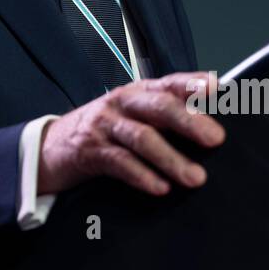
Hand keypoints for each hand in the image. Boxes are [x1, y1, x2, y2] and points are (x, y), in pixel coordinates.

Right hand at [36, 72, 225, 196]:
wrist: (51, 146)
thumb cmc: (102, 130)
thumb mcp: (132, 115)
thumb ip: (163, 117)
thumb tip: (208, 129)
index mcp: (137, 92)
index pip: (168, 83)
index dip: (192, 83)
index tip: (217, 88)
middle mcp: (122, 103)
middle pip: (158, 106)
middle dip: (189, 122)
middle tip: (215, 139)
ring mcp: (105, 125)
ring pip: (142, 136)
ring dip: (171, 158)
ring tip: (194, 177)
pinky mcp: (90, 150)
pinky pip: (119, 162)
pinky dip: (142, 175)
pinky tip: (159, 187)